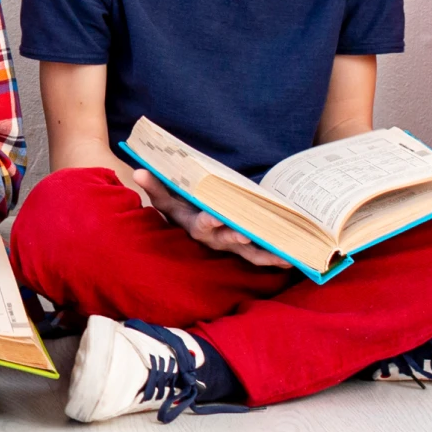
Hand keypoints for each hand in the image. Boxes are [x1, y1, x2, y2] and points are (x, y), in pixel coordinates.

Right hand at [116, 166, 285, 267]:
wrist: (191, 220)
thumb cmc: (180, 205)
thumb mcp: (166, 197)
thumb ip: (155, 186)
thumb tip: (138, 172)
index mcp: (194, 225)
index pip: (199, 224)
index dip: (208, 221)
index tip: (216, 215)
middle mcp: (213, 238)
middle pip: (224, 240)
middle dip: (235, 237)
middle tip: (246, 234)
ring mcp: (230, 244)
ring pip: (247, 253)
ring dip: (264, 255)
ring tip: (283, 256)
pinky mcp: (244, 246)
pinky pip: (260, 254)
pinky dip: (275, 257)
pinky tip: (293, 258)